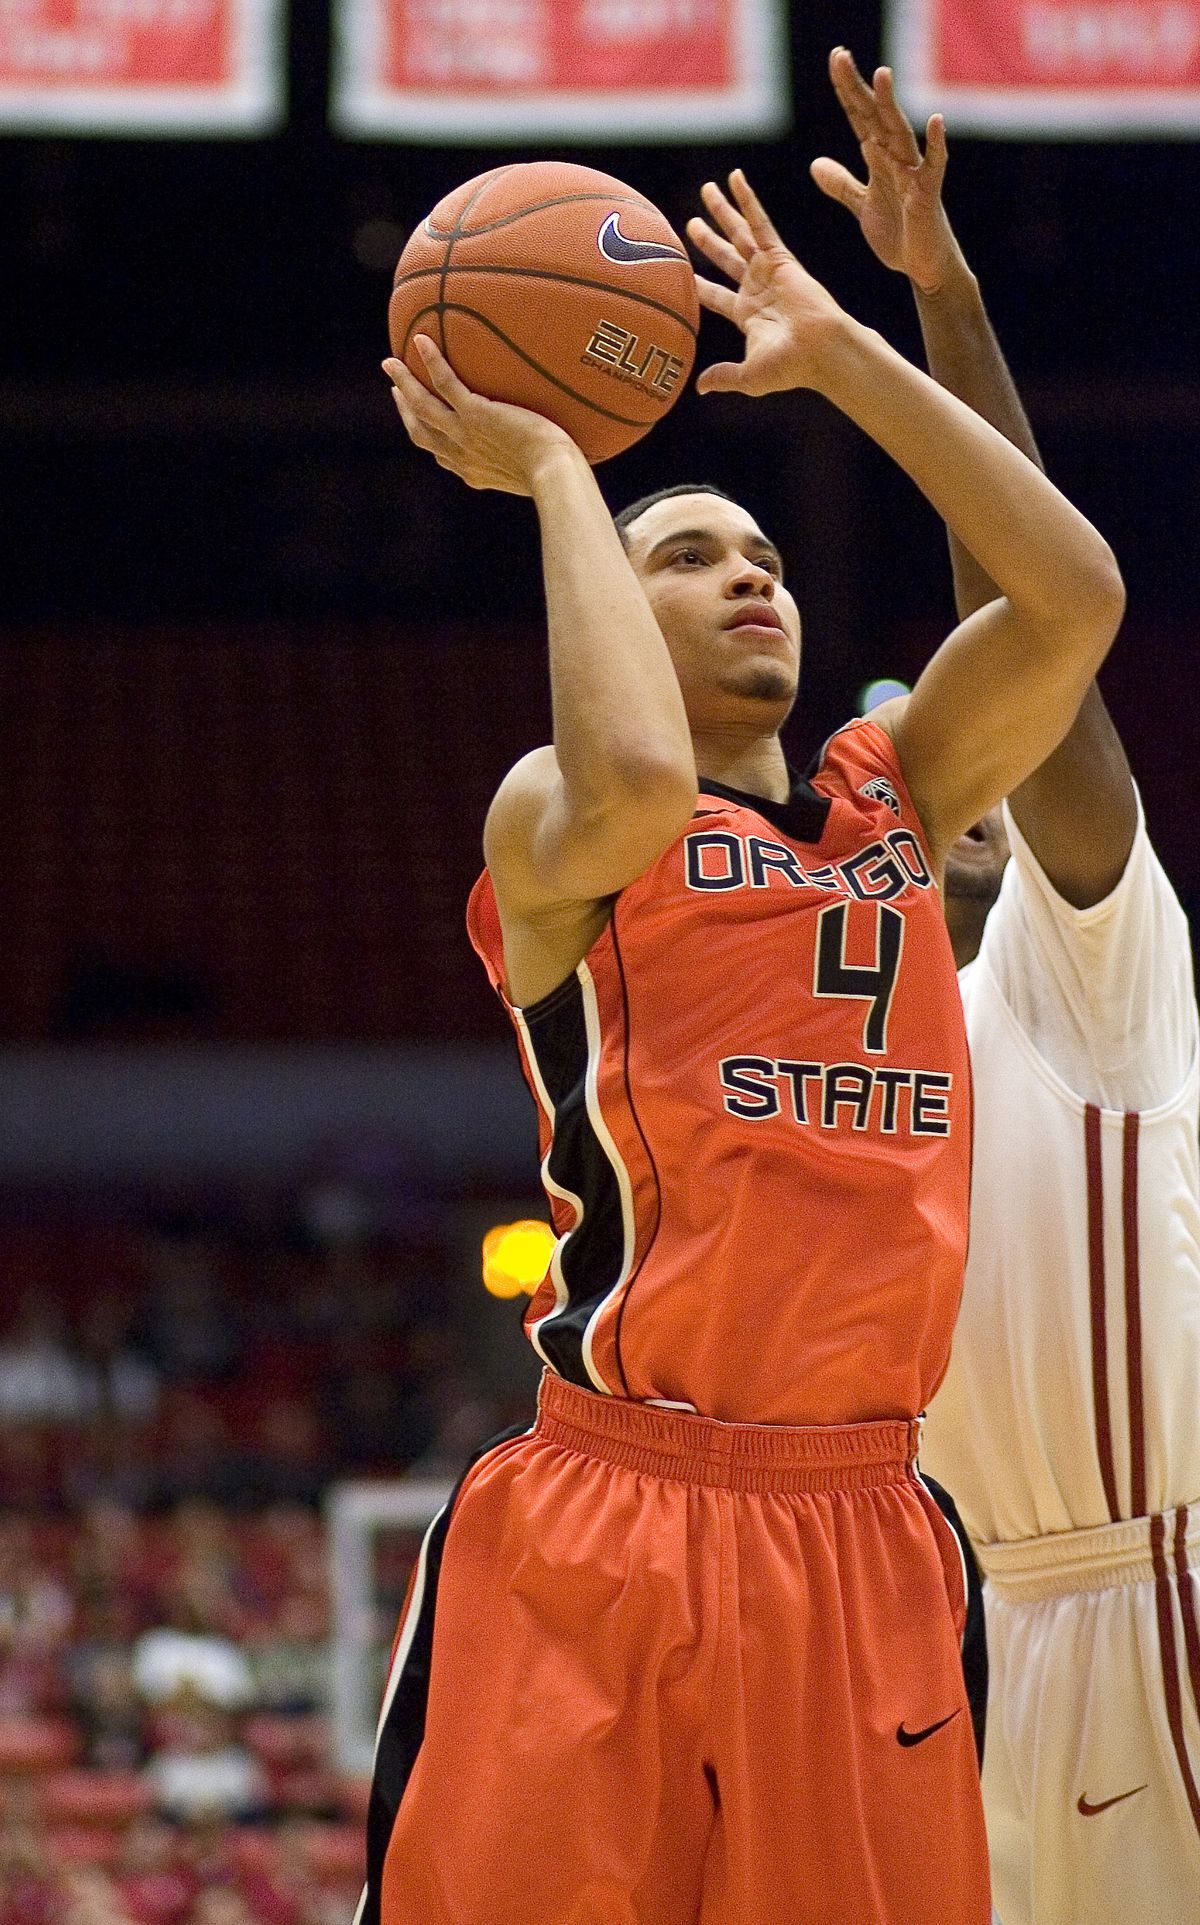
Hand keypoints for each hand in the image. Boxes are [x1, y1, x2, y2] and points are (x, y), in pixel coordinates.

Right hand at [383, 337, 576, 494]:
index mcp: (474, 472)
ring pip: (422, 406)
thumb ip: (536, 456)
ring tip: (390, 363)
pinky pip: (446, 383)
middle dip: (405, 411)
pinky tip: (421, 340)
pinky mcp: (475, 414)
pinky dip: (431, 361)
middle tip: (395, 390)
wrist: (554, 474)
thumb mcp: (540, 471)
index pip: (443, 456)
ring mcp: (465, 434)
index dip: (429, 438)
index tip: (421, 423)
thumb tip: (557, 443)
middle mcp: (463, 456)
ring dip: (403, 384)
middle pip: (421, 433)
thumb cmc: (559, 476)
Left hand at [686, 169, 848, 396]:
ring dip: (723, 212)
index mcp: (748, 315)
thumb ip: (724, 376)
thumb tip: (698, 387)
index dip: (700, 286)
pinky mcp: (780, 258)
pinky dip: (747, 201)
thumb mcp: (749, 375)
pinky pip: (759, 223)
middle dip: (708, 240)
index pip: (717, 296)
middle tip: (690, 223)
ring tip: (707, 190)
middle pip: (726, 258)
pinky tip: (735, 179)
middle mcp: (757, 288)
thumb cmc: (791, 367)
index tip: (683, 274)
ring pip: (739, 235)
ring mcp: (769, 271)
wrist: (821, 350)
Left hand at [810, 47, 965, 294]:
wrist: (923, 265)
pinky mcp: (928, 195)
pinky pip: (934, 166)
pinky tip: (935, 121)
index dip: (846, 91)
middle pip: (874, 116)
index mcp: (879, 158)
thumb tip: (816, 163)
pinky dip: (936, 145)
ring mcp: (914, 173)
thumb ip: (842, 184)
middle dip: (858, 87)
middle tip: (840, 55)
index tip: (835, 59)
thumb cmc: (899, 233)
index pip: (859, 117)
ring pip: (900, 133)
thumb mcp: (862, 206)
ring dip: (891, 105)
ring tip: (881, 74)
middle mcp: (896, 158)